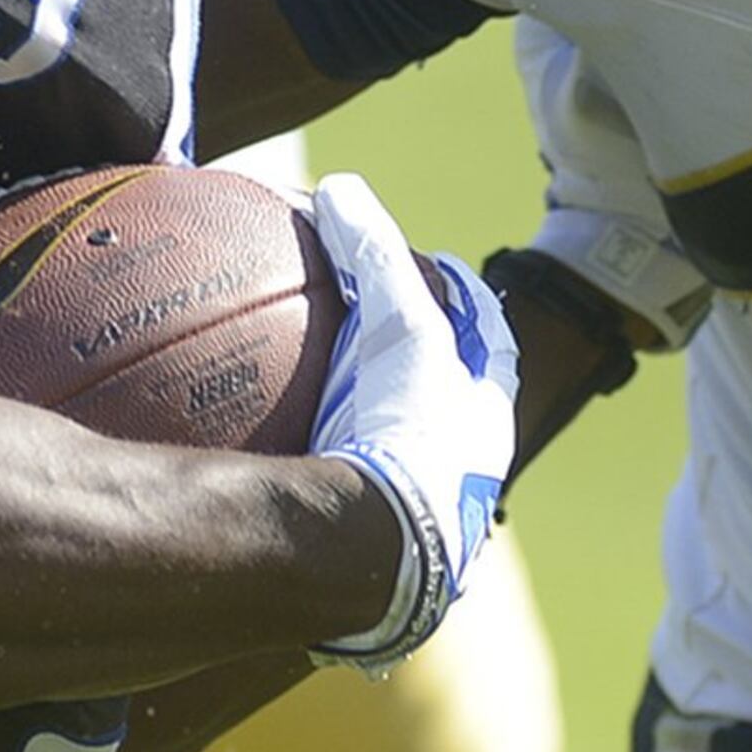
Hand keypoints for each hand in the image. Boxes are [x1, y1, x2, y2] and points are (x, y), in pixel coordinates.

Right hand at [301, 173, 517, 670]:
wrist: (375, 557)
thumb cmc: (408, 437)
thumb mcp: (402, 328)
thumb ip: (373, 254)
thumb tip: (339, 188)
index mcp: (484, 426)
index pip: (492, 347)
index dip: (470, 306)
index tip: (444, 269)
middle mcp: (459, 479)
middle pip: (445, 408)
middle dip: (419, 375)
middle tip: (374, 334)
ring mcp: (410, 525)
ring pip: (393, 466)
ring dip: (364, 435)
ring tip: (312, 399)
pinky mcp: (364, 563)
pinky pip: (335, 512)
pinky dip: (308, 487)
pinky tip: (259, 474)